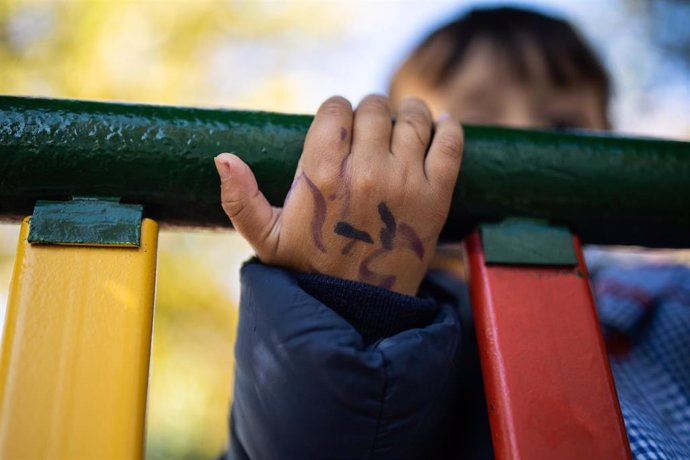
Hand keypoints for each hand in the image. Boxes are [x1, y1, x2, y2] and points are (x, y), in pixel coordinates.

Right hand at [214, 95, 462, 295]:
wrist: (360, 309)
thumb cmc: (311, 271)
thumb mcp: (267, 240)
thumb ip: (240, 199)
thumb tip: (222, 157)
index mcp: (322, 174)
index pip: (335, 110)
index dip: (337, 109)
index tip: (340, 121)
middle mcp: (366, 171)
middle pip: (374, 109)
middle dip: (370, 110)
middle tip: (371, 125)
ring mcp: (405, 181)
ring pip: (412, 119)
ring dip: (408, 112)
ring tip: (404, 117)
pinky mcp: (437, 197)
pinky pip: (450, 144)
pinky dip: (448, 127)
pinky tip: (441, 124)